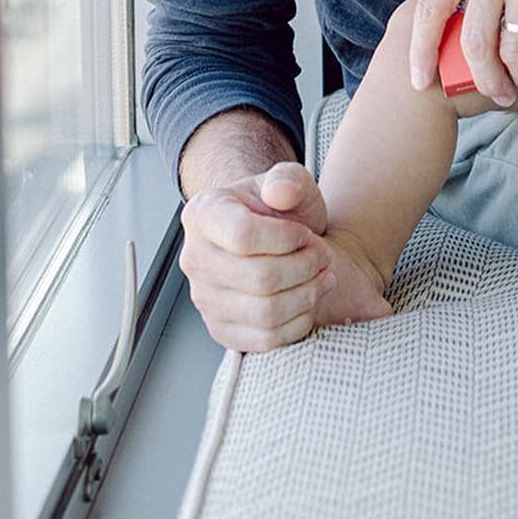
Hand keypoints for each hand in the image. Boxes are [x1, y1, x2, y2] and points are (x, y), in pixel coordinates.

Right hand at [179, 161, 334, 351]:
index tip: (303, 233)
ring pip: (265, 312)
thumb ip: (289, 179)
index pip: (243, 236)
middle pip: (259, 278)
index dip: (285, 238)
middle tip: (322, 254)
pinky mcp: (222, 330)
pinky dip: (298, 322)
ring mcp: (204, 299)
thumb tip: (280, 192)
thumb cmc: (280, 210)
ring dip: (307, 294)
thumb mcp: (290, 181)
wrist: (276, 239)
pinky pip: (265, 339)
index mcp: (203, 214)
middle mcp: (195, 258)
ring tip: (322, 274)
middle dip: (305, 266)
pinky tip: (308, 298)